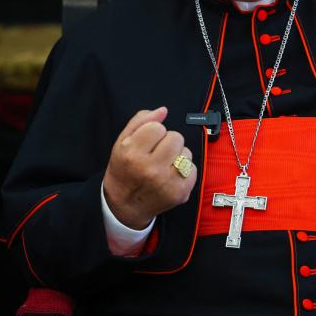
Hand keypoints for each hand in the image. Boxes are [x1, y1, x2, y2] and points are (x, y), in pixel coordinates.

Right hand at [103, 107, 196, 229]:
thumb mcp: (122, 142)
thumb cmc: (124, 170)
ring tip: (163, 165)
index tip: (146, 143)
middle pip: (176, 137)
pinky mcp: (181, 193)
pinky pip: (193, 168)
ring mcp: (167, 183)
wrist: (125, 205)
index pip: (157, 127)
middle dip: (167, 142)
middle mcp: (150, 169)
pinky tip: (170, 176)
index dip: (153, 133)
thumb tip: (163, 110)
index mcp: (132, 154)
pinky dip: (184, 170)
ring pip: (186, 152)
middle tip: (156, 153)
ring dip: (177, 155)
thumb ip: (140, 121)